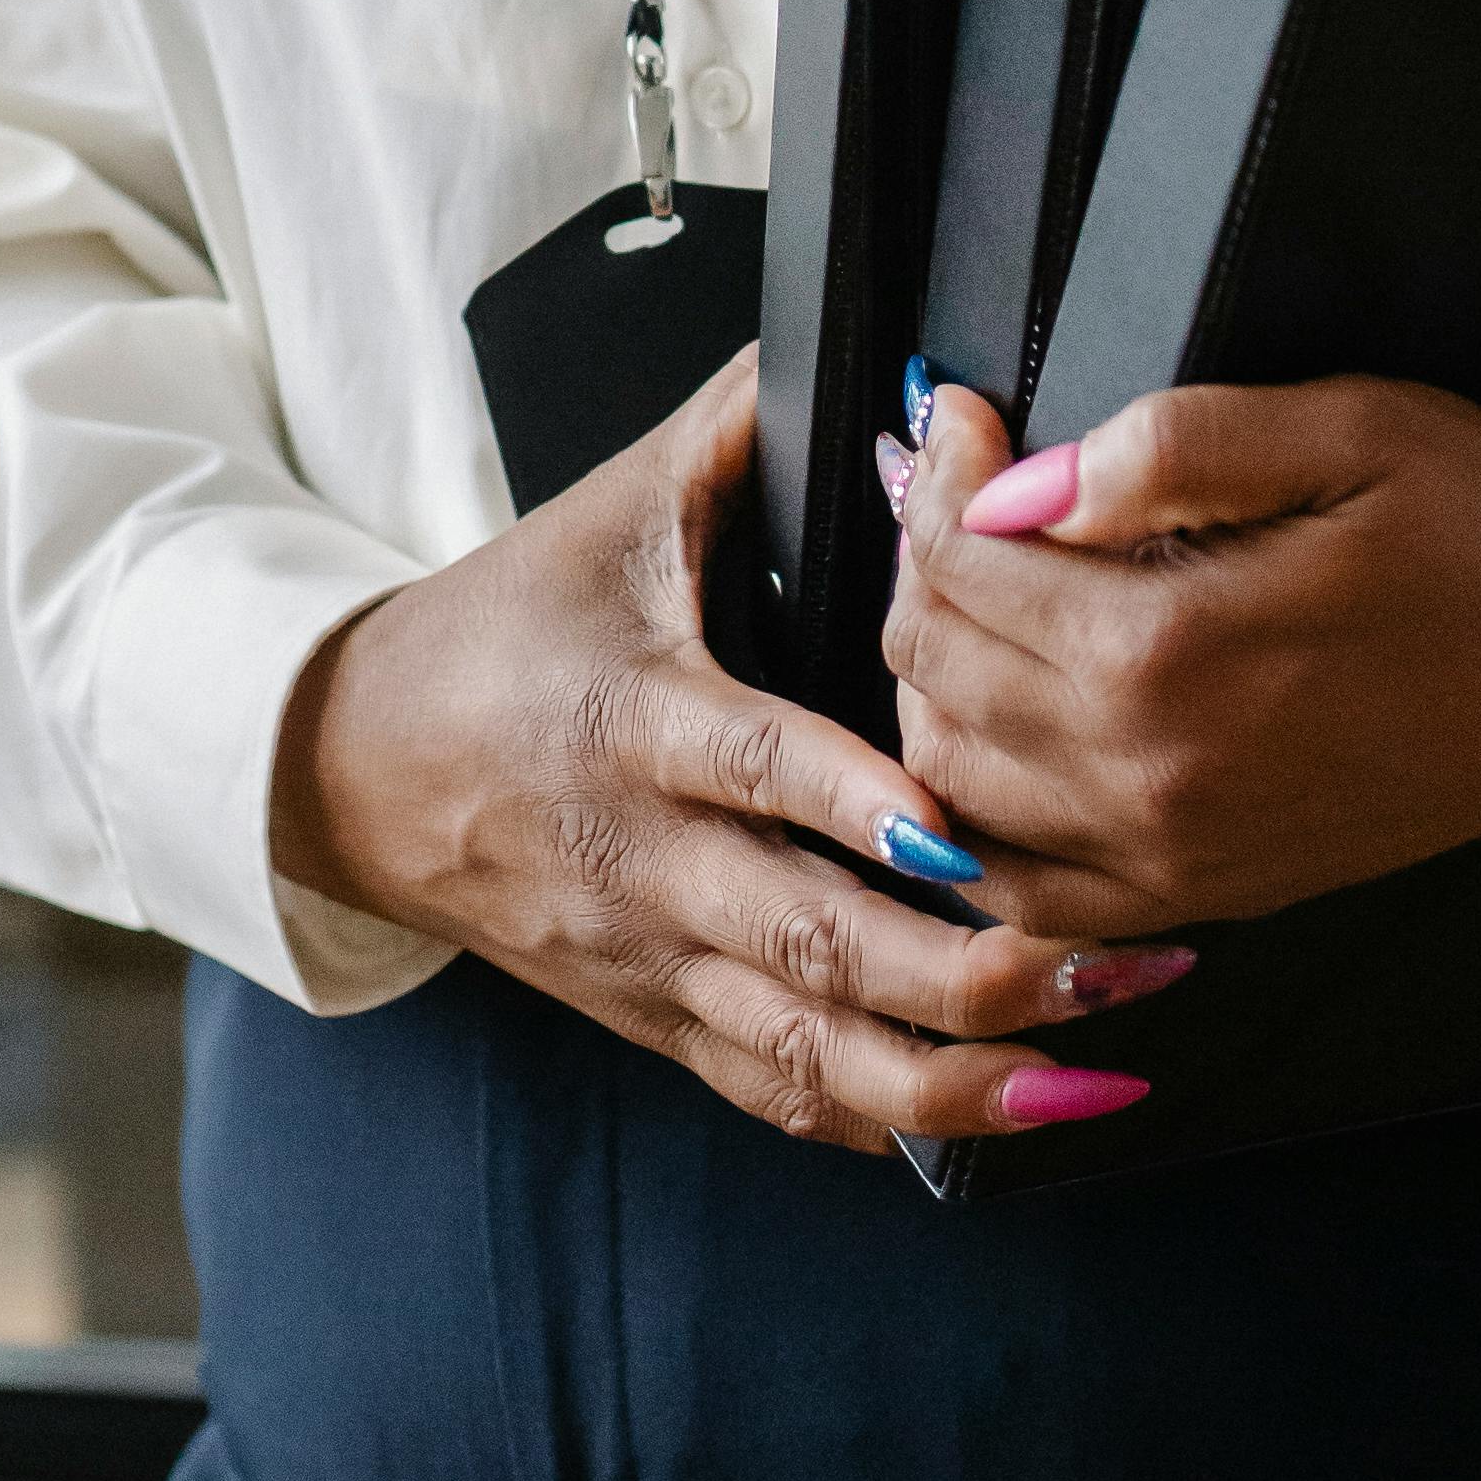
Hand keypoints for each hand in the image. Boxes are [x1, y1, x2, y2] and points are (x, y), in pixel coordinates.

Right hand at [270, 353, 1189, 1158]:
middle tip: (1120, 969)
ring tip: (1098, 1070)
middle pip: (811, 943)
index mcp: (638, 722)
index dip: (858, 809)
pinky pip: (781, 1096)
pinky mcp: (657, 1023)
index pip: (759, 769)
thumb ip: (746, 424)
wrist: (360, 768)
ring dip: (963, 1079)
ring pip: (812, 1053)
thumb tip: (901, 359)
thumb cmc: (506, 623)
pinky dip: (891, 1121)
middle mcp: (647, 861)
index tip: (962, 832)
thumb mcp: (615, 507)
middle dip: (974, 970)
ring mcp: (653, 961)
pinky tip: (1009, 1115)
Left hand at [879, 372, 1480, 944]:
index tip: (960, 413)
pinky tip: (1000, 729)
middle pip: (936, 667)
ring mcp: (1173, 853)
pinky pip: (1021, 888)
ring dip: (936, 675)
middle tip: (967, 483)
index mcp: (1177, 651)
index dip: (941, 471)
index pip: (964, 562)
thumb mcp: (1352, 429)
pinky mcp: (1199, 893)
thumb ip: (1176, 444)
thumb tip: (1030, 474)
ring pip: (951, 779)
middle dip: (925, 559)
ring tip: (985, 585)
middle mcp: (1153, 772)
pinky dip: (976, 812)